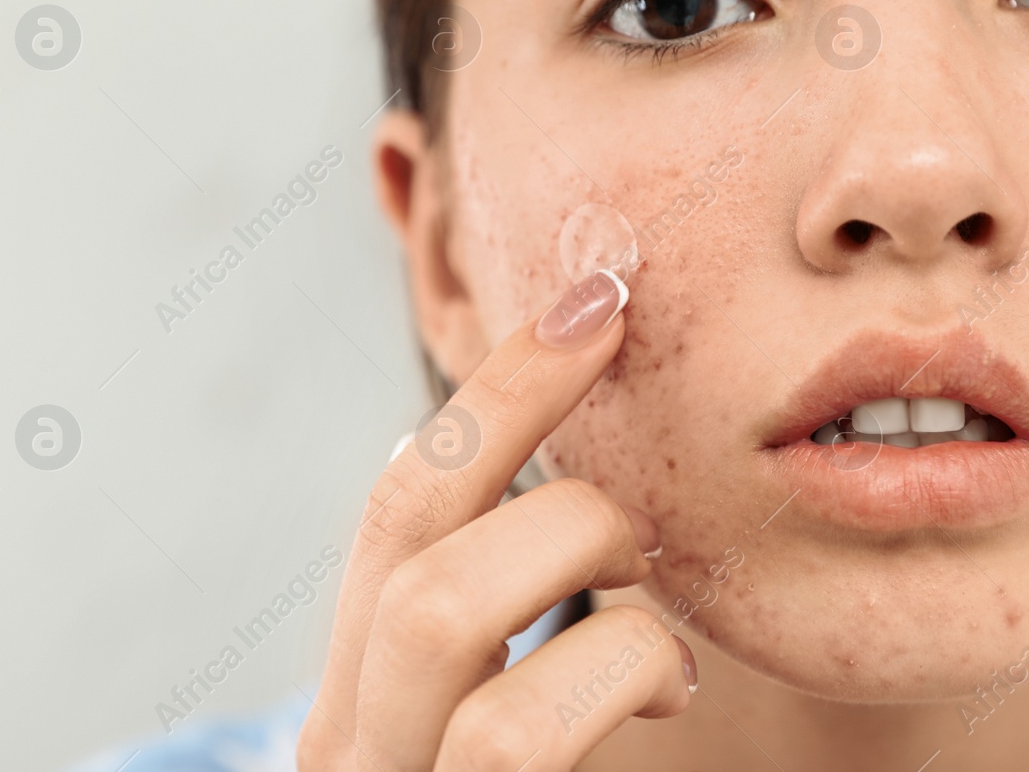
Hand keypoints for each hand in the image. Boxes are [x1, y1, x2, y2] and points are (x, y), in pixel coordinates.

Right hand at [298, 270, 695, 771]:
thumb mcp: (511, 725)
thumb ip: (507, 632)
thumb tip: (531, 480)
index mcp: (368, 692)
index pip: (401, 498)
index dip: (498, 386)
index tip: (596, 300)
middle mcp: (352, 739)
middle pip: (401, 514)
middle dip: (521, 411)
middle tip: (629, 400)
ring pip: (437, 609)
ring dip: (575, 548)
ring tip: (652, 583)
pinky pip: (514, 733)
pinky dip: (623, 670)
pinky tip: (676, 686)